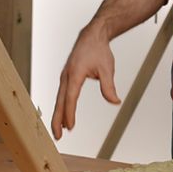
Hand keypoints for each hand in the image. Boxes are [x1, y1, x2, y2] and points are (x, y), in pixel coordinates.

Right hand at [50, 25, 120, 139]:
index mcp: (75, 74)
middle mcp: (67, 76)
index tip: (70, 127)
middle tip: (57, 136)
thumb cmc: (98, 50)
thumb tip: (115, 101)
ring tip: (58, 130)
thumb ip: (109, 87)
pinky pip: (62, 94)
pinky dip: (61, 105)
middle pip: (60, 101)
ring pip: (59, 98)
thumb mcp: (107, 68)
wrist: (92, 36)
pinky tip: (64, 113)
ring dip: (58, 114)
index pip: (71, 98)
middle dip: (57, 119)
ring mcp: (65, 76)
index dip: (69, 114)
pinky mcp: (67, 76)